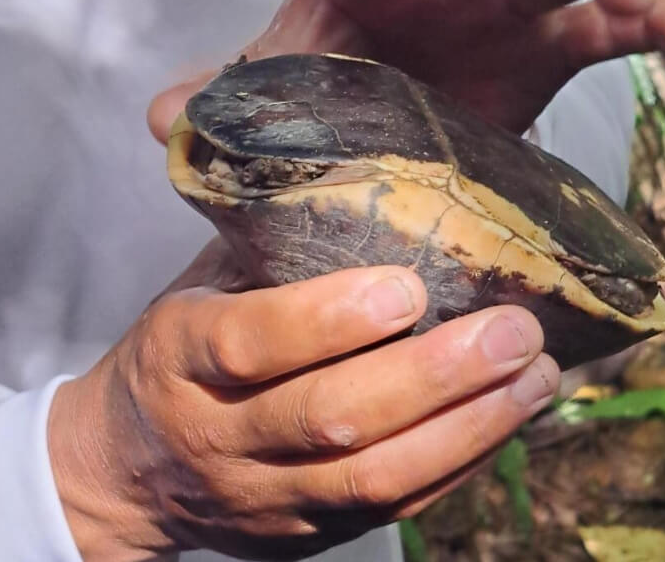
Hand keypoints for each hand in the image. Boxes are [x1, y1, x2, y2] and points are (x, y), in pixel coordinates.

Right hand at [49, 244, 557, 560]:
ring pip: (374, 477)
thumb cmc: (178, 355)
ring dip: (467, 426)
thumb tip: (329, 142)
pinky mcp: (306, 533)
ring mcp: (265, 495)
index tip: (408, 286)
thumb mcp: (197, 286)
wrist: (128, 472)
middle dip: (433, 375)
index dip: (329, 318)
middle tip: (514, 330)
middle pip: (331, 417)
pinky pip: (392, 507)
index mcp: (180, 356)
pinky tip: (507, 418)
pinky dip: (459, 462)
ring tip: (535, 376)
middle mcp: (220, 435)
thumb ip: (257, 234)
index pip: (249, 343)